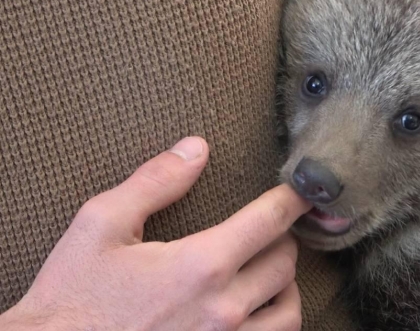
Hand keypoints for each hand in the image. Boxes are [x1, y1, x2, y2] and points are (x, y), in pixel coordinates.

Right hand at [0, 136, 311, 330]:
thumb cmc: (73, 296)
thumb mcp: (102, 225)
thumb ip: (155, 182)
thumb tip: (196, 149)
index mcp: (199, 265)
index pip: (269, 221)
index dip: (293, 200)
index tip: (303, 192)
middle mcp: (223, 308)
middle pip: (285, 262)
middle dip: (281, 238)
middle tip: (268, 230)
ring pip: (289, 310)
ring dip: (285, 284)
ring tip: (268, 271)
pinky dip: (275, 322)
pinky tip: (258, 310)